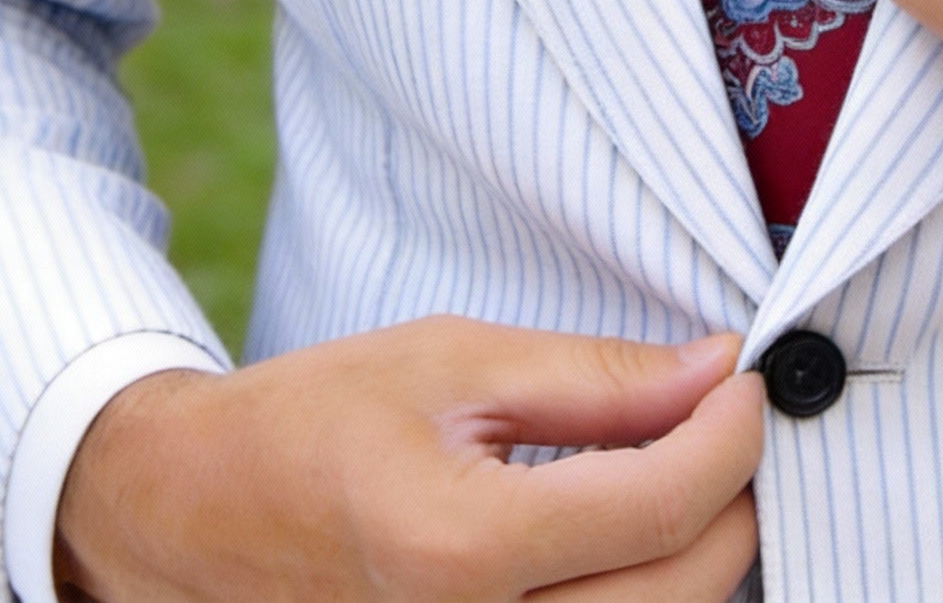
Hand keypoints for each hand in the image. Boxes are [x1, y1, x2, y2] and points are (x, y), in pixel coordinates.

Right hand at [54, 319, 763, 601]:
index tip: (748, 378)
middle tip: (727, 422)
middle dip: (734, 499)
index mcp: (462, 549)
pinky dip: (640, 598)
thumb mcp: (456, 364)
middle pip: (684, 593)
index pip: (663, 505)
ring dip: (697, 560)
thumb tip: (716, 370)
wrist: (195, 516)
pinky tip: (634, 543)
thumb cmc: (315, 422)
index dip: (731, 433)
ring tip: (684, 474)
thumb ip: (598, 379)